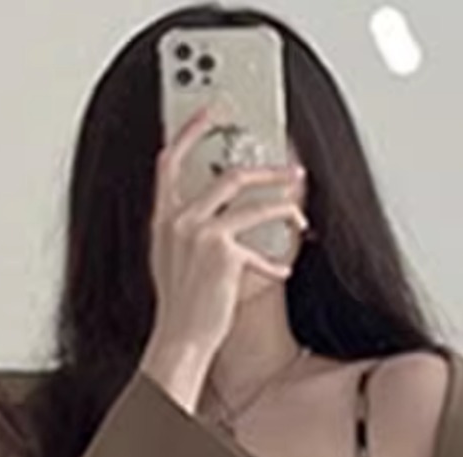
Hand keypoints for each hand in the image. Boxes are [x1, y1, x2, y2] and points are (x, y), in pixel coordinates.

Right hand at [140, 106, 307, 412]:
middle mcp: (178, 219)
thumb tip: (214, 212)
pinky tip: (283, 269)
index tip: (210, 111)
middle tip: (290, 171)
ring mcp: (201, 233)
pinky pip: (260, 247)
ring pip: (253, 203)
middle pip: (229, 175)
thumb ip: (184, 230)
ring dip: (284, 205)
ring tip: (300, 212)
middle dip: (267, 171)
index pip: (169, 161)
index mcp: (162, 218)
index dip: (190, 131)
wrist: (180, 339)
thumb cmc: (180, 306)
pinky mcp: (224, 252)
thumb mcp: (171, 259)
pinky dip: (274, 260)